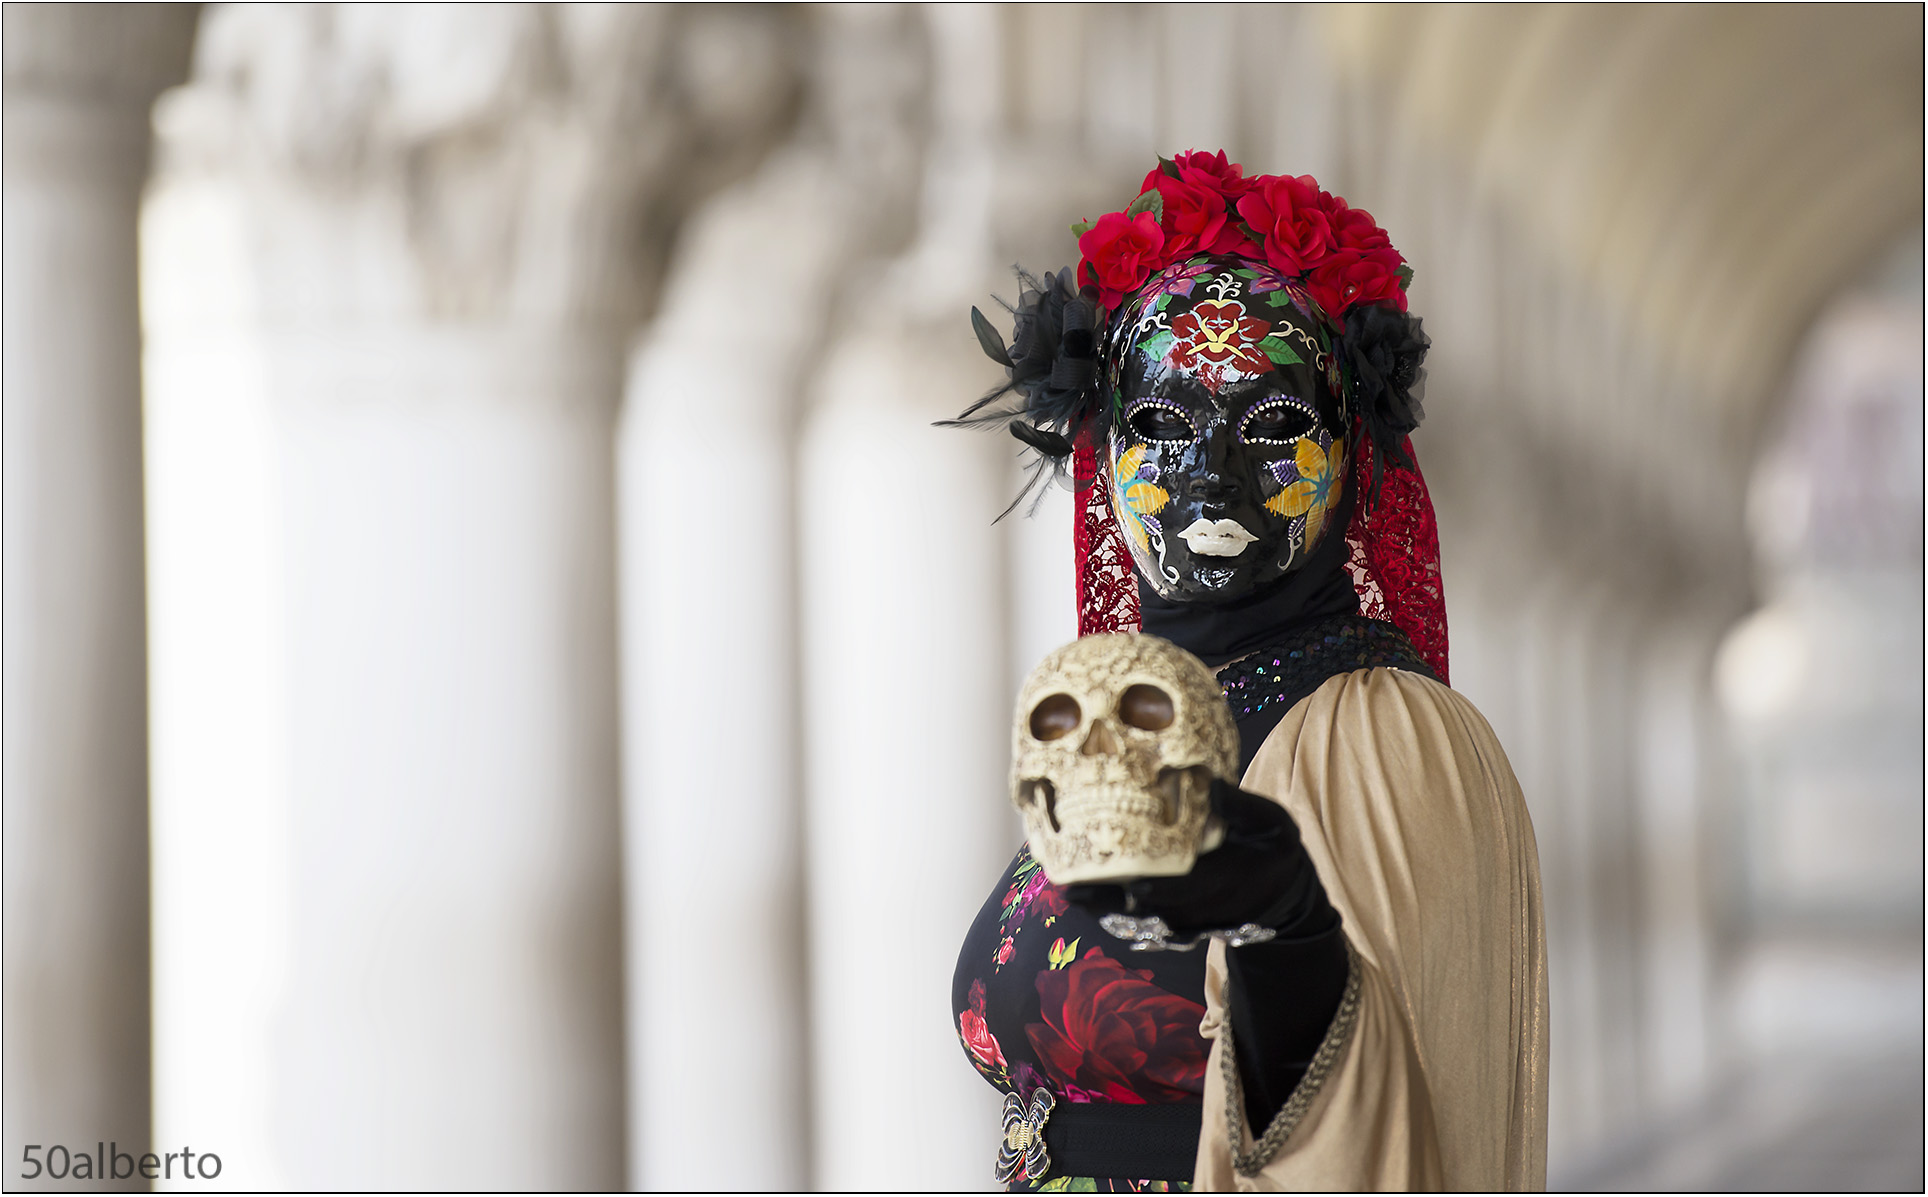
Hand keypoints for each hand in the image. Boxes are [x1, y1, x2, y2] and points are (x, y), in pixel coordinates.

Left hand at [1063, 780, 1314, 938]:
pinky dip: (1110, 913)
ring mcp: (1186, 917)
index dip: (1164, 890)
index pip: (1192, 888)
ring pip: (1141, 919)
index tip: (1135, 886)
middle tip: (1075, 888)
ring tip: (1070, 892)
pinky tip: (1082, 899)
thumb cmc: (1271, 848)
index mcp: (1227, 878)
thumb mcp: (1272, 824)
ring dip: (1105, 908)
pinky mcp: (1174, 920)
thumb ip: (1242, 807)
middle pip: (1153, 907)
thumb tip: (1209, 783)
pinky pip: (1139, 922)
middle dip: (1115, 901)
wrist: (1278, 891)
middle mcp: (1201, 905)